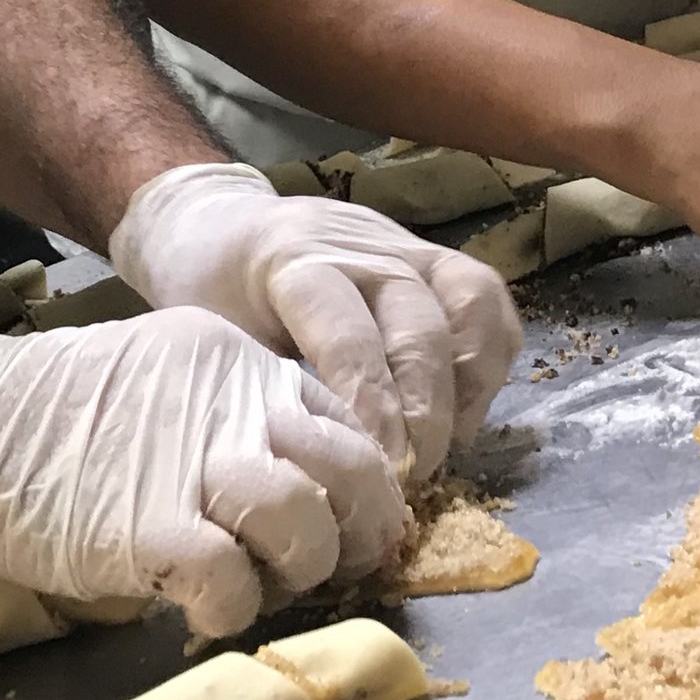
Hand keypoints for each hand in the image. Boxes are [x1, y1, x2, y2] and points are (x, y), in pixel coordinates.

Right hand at [0, 308, 405, 637]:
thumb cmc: (53, 414)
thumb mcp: (162, 375)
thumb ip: (230, 415)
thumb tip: (298, 484)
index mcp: (236, 362)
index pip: (347, 423)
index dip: (363, 490)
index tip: (350, 530)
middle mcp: (232, 400)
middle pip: (351, 473)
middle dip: (348, 534)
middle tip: (309, 566)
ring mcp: (195, 462)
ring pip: (307, 527)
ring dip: (293, 572)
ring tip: (248, 581)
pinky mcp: (152, 527)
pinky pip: (234, 587)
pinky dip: (227, 610)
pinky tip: (193, 602)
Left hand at [104, 164, 520, 480]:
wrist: (221, 223)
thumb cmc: (209, 290)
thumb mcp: (215, 337)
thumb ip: (265, 392)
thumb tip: (309, 475)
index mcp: (296, 261)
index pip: (349, 333)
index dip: (371, 405)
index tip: (381, 471)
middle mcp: (362, 245)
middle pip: (418, 320)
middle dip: (425, 408)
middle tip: (414, 477)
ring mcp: (405, 244)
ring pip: (471, 297)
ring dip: (472, 381)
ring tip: (450, 445)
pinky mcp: (434, 255)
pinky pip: (486, 298)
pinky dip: (490, 356)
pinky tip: (466, 412)